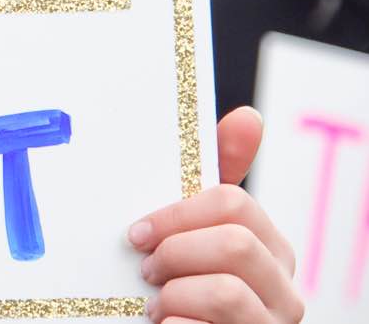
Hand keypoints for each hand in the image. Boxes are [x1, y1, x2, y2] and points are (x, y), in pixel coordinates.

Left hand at [128, 107, 303, 322]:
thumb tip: (248, 117)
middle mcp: (284, 292)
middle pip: (235, 244)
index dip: (176, 214)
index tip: (137, 233)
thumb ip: (215, 177)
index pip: (234, 204)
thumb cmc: (185, 281)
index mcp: (271, 249)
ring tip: (155, 304)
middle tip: (145, 268)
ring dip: (174, 295)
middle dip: (176, 252)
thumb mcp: (193, 229)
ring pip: (225, 293)